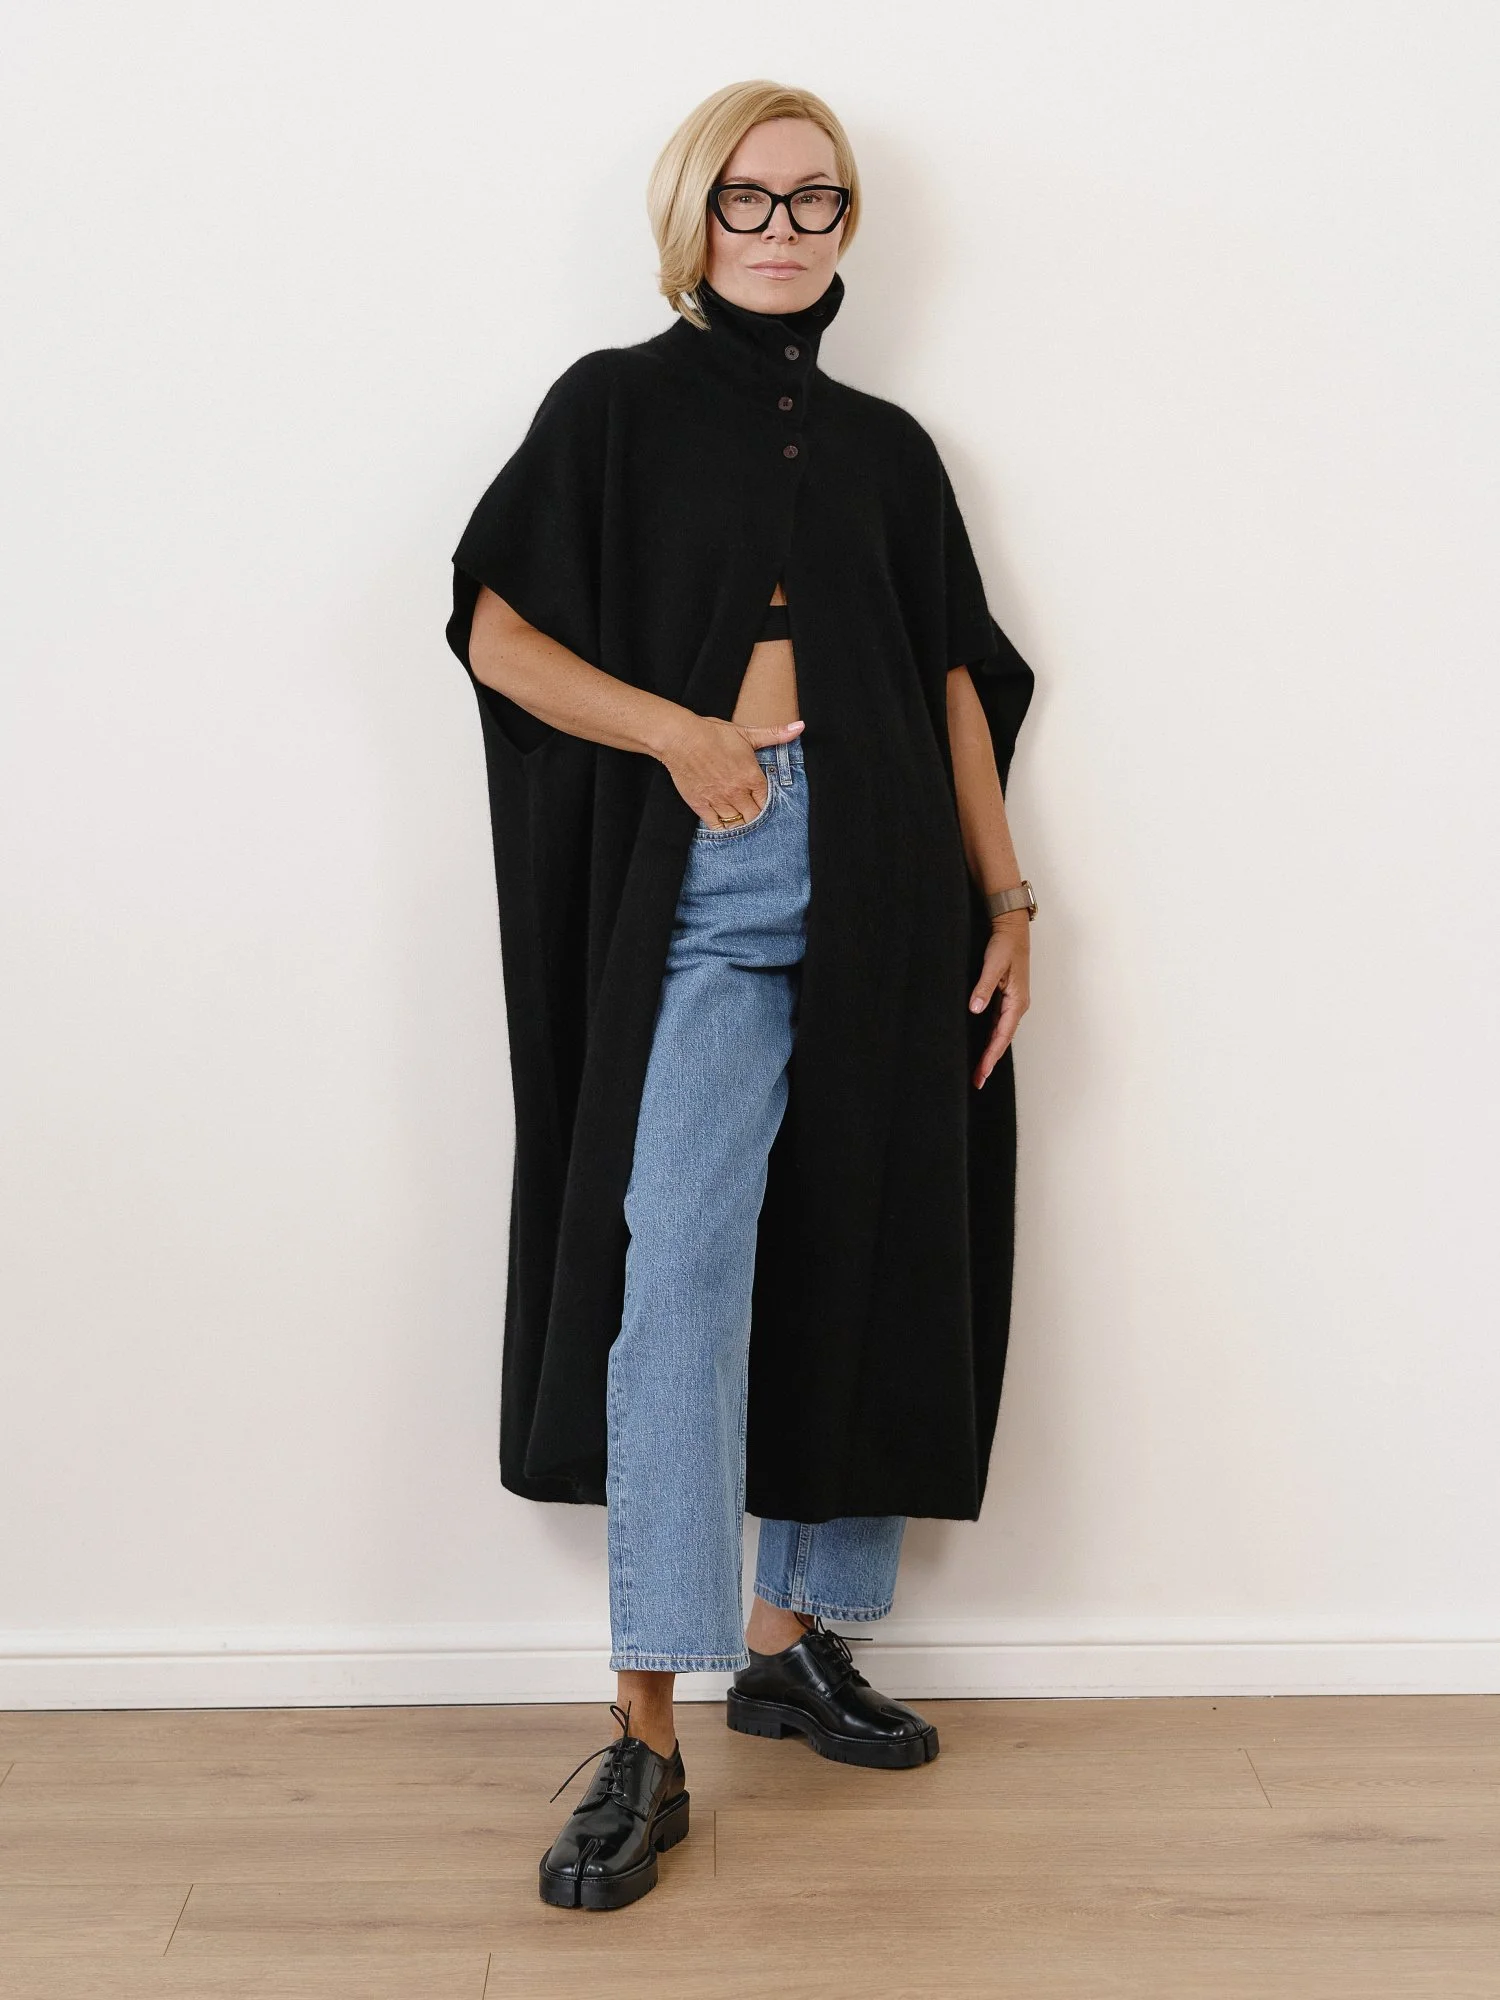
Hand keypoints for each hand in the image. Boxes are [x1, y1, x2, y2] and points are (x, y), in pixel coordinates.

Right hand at [657, 713, 804, 828]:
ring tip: (743, 823)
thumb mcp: (747, 733)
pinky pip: (717, 825)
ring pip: (737, 823)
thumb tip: (800, 727)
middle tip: (755, 816)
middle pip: (754, 816)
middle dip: (756, 817)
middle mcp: (737, 792)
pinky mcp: (701, 805)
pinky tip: (726, 825)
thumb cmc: (713, 734)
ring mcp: (719, 801)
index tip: (765, 804)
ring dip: (742, 824)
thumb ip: (775, 734)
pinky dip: (723, 827)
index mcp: (751, 777)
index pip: (768, 801)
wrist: (680, 738)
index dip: (768, 804)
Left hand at [968, 912, 1030, 1086]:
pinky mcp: (1006, 998)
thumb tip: (976, 1008)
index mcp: (1017, 1001)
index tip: (981, 1072)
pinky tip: (983, 1047)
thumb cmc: (1005, 944)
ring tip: (978, 1071)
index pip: (1002, 1035)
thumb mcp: (994, 964)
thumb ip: (984, 987)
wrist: (1012, 928)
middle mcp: (1017, 1005)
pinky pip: (998, 1024)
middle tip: (977, 1081)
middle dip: (990, 1061)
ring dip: (990, 1053)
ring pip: (1000, 1034)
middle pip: (1002, 1040)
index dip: (991, 1055)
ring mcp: (1012, 1002)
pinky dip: (991, 1039)